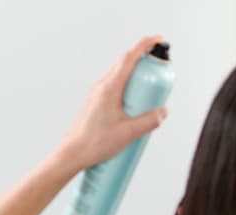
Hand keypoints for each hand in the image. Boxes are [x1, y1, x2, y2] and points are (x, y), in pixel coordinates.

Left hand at [53, 35, 168, 170]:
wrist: (72, 153)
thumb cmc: (95, 143)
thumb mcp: (129, 133)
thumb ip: (150, 121)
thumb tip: (162, 112)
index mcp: (109, 88)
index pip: (129, 58)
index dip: (145, 45)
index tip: (157, 40)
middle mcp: (102, 86)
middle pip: (125, 64)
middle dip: (144, 62)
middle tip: (159, 73)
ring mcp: (97, 93)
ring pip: (120, 76)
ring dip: (136, 79)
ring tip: (148, 96)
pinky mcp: (96, 102)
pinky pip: (116, 88)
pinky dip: (129, 91)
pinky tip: (135, 108)